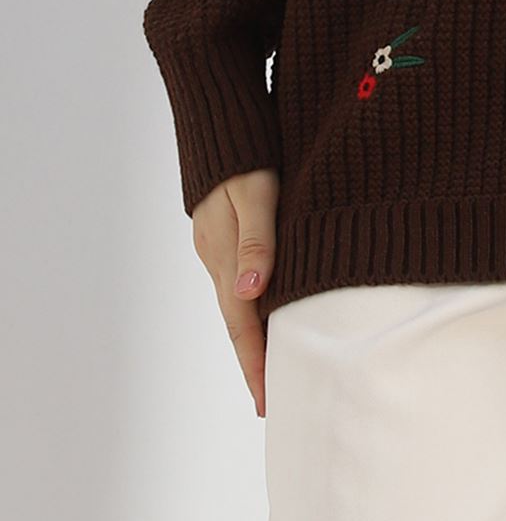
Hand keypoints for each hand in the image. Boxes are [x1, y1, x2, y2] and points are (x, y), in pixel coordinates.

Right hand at [191, 167, 279, 415]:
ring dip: (254, 335)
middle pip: (238, 320)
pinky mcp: (224, 232)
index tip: (267, 403)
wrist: (218, 117)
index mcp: (224, 254)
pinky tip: (266, 311)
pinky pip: (240, 279)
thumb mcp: (256, 192)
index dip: (256, 363)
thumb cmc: (246, 151)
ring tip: (273, 367)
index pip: (242, 323)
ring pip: (238, 302)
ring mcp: (218, 245)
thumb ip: (256, 239)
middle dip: (254, 361)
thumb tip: (251, 292)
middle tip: (272, 401)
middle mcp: (218, 255)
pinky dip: (253, 305)